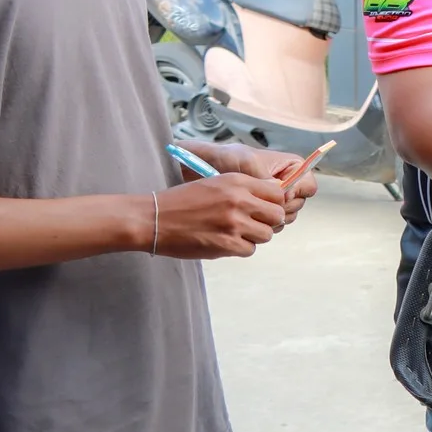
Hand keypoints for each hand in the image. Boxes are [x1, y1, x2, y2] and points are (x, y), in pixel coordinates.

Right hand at [153, 174, 287, 258]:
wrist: (154, 218)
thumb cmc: (182, 201)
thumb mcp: (214, 183)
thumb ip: (242, 189)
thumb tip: (270, 200)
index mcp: (237, 181)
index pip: (277, 193)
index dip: (274, 203)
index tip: (265, 208)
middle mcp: (239, 200)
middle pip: (277, 215)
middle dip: (268, 221)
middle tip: (253, 223)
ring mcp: (233, 223)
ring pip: (266, 234)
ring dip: (254, 236)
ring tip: (236, 233)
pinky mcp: (226, 244)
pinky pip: (249, 249)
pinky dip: (241, 248)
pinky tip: (225, 241)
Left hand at [192, 143, 318, 223]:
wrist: (204, 169)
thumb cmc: (227, 159)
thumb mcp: (249, 163)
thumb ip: (269, 179)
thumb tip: (285, 196)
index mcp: (290, 167)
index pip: (308, 185)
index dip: (297, 192)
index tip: (281, 195)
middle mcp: (287, 185)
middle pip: (298, 204)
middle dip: (282, 208)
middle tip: (260, 203)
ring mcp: (274, 200)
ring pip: (286, 217)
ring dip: (271, 218)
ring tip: (250, 209)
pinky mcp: (262, 213)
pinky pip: (271, 225)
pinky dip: (262, 224)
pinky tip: (247, 217)